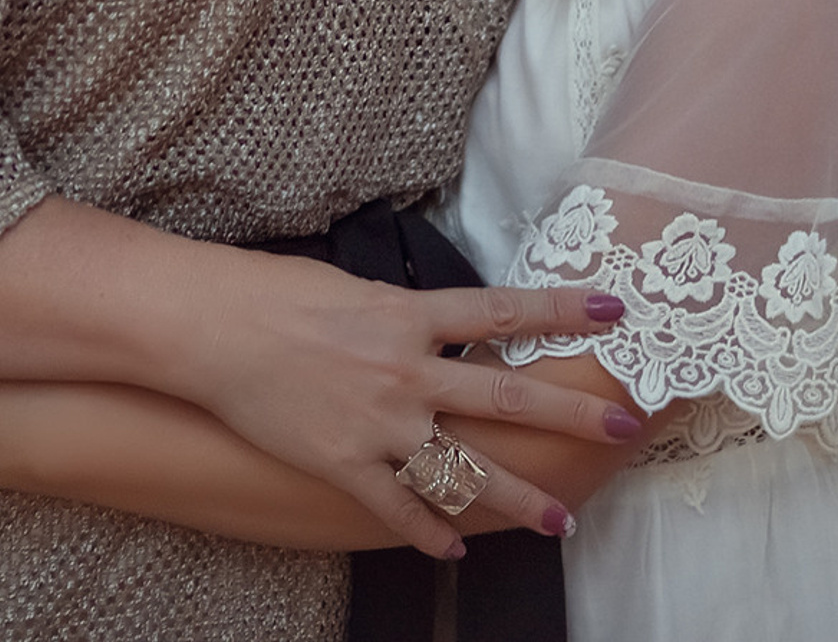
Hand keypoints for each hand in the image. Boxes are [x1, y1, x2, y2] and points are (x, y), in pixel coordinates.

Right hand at [164, 261, 640, 559]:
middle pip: (505, 396)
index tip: (614, 310)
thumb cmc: (276, 294)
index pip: (502, 311)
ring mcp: (379, 423)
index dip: (560, 311)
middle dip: (570, 413)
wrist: (214, 328)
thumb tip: (438, 322)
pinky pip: (398, 508)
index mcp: (409, 314)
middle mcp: (406, 371)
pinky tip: (455, 550)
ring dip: (518, 497)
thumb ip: (403, 313)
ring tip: (562, 518)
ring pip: (464, 467)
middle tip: (624, 425)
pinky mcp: (344, 464)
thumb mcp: (353, 287)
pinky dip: (429, 532)